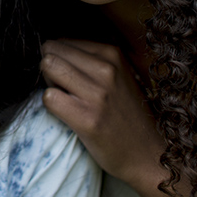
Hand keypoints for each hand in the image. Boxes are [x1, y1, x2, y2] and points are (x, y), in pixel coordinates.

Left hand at [39, 39, 164, 188]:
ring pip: (47, 67)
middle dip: (49, 68)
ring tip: (66, 99)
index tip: (70, 76)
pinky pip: (49, 97)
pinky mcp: (87, 119)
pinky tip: (67, 114)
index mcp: (112, 54)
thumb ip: (90, 59)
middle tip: (63, 88)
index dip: (58, 59)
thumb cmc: (126, 114)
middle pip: (51, 51)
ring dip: (49, 84)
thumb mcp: (118, 75)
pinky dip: (51, 105)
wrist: (148, 154)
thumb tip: (51, 48)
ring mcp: (98, 94)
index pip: (62, 42)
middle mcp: (106, 70)